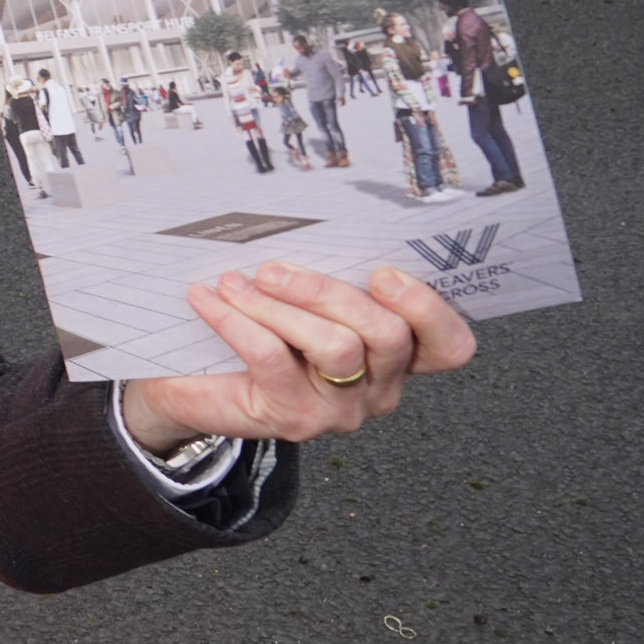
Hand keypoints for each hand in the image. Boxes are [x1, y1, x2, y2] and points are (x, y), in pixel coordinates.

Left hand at [122, 262, 475, 449]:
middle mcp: (379, 387)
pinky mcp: (295, 418)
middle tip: (274, 268)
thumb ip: (326, 279)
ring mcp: (341, 409)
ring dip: (280, 306)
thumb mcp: (302, 303)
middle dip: (330, 292)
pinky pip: (274, 359)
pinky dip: (237, 321)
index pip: (448, 346)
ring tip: (236, 282)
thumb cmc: (258, 333)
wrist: (195, 389)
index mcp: (395, 357)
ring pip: (336, 347)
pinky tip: (209, 299)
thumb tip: (310, 225)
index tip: (383, 272)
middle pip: (387, 334)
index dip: (429, 310)